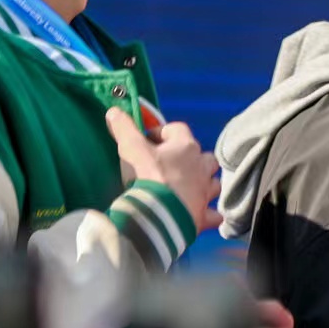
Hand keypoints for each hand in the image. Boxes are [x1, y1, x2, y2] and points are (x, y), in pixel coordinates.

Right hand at [106, 109, 221, 234]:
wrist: (162, 214)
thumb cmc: (150, 176)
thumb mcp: (133, 149)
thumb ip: (125, 130)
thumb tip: (114, 111)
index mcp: (186, 147)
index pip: (178, 129)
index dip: (163, 132)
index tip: (147, 141)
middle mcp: (202, 167)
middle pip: (204, 156)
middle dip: (191, 159)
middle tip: (170, 166)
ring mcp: (206, 192)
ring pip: (213, 183)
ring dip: (204, 185)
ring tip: (188, 190)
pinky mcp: (204, 214)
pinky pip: (214, 214)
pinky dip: (210, 215)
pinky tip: (203, 216)